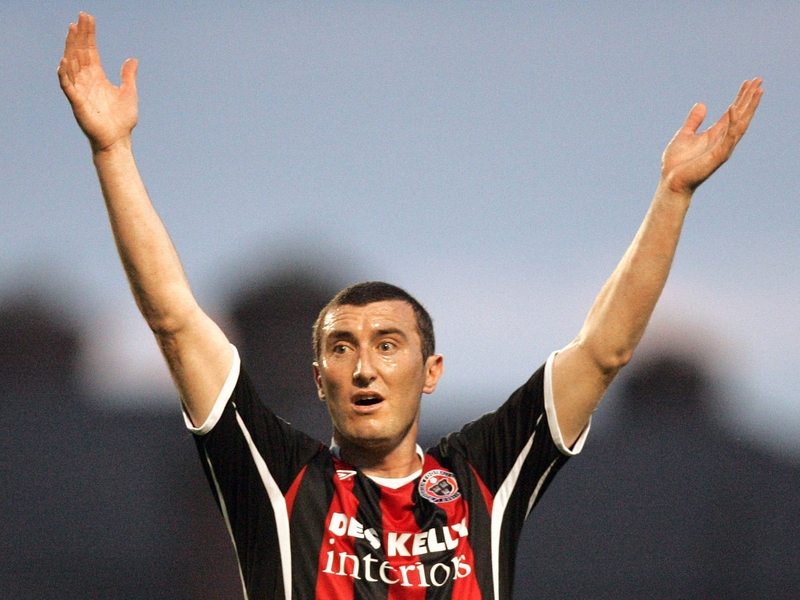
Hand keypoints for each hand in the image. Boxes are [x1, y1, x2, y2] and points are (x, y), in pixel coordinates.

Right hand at [58, 12, 138, 152]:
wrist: (118, 139)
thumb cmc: (123, 119)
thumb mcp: (129, 92)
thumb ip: (128, 75)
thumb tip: (132, 59)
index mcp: (97, 77)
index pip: (90, 51)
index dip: (88, 35)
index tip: (88, 19)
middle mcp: (86, 80)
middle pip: (80, 53)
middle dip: (79, 35)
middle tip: (80, 18)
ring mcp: (80, 90)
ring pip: (72, 64)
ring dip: (71, 47)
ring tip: (72, 31)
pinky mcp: (77, 102)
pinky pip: (67, 85)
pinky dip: (64, 73)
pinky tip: (65, 60)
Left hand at [661, 78, 762, 194]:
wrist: (671, 182)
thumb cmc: (677, 163)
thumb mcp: (684, 135)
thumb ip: (693, 121)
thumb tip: (702, 104)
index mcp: (715, 134)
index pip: (733, 113)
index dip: (741, 97)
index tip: (748, 82)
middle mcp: (722, 140)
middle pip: (741, 114)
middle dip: (750, 98)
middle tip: (759, 80)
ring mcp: (722, 147)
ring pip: (741, 124)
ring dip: (749, 107)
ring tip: (757, 90)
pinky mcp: (718, 155)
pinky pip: (728, 136)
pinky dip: (732, 122)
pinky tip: (733, 108)